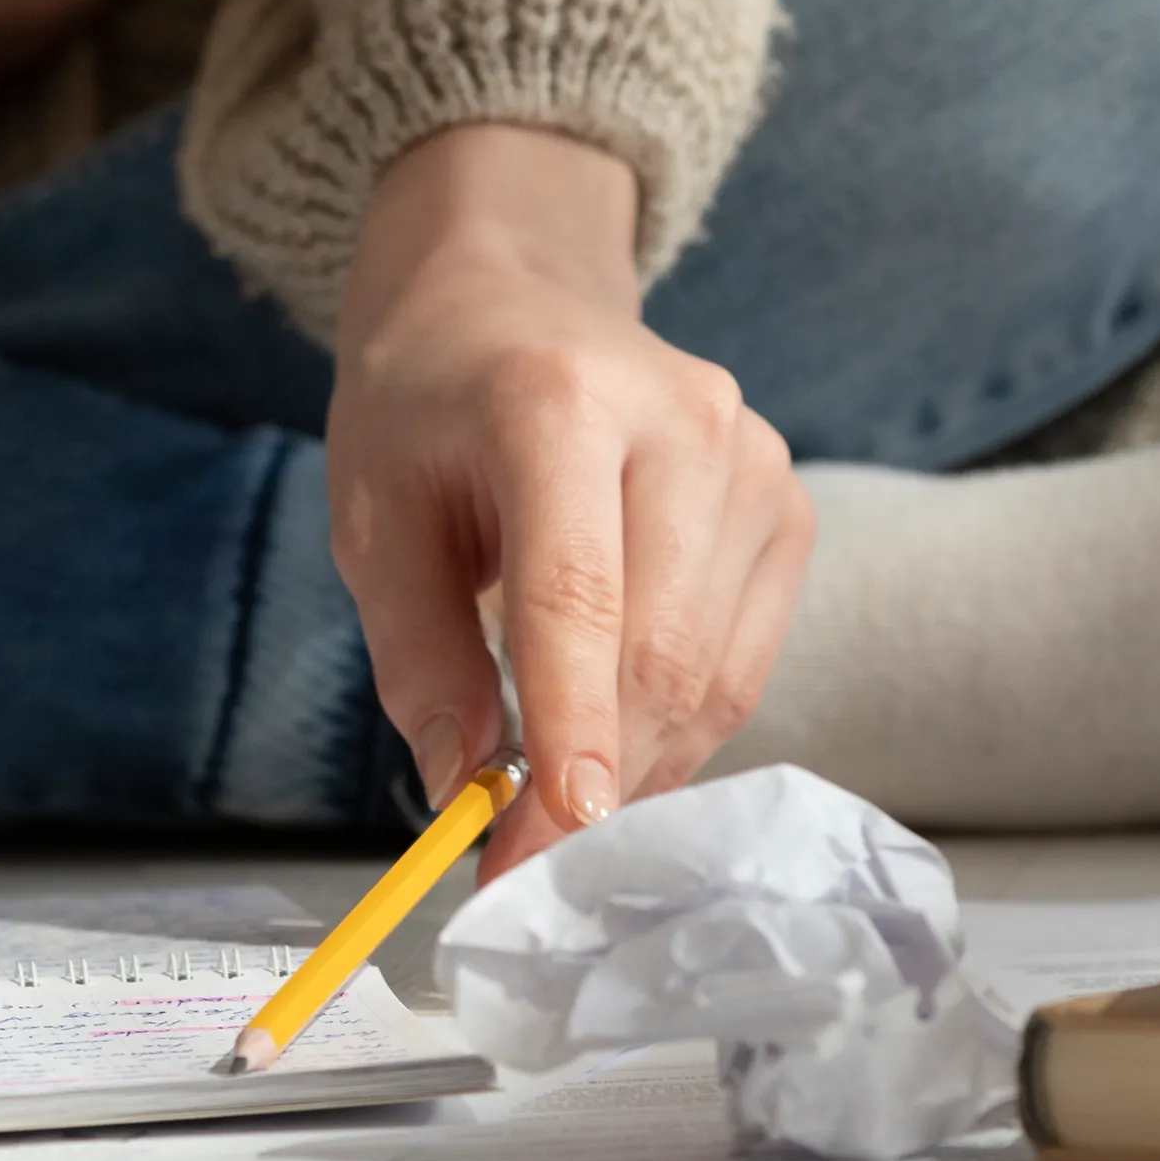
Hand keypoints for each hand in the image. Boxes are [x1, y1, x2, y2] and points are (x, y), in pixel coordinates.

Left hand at [327, 125, 817, 877]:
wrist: (509, 298)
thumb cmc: (427, 407)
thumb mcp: (374, 518)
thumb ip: (417, 655)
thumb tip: (466, 787)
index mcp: (556, 401)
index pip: (577, 592)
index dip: (569, 725)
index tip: (549, 831)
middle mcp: (679, 419)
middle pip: (658, 647)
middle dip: (594, 778)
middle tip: (519, 862)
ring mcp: (752, 457)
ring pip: (710, 670)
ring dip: (634, 765)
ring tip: (551, 808)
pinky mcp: (786, 502)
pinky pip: (743, 658)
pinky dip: (677, 726)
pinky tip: (613, 742)